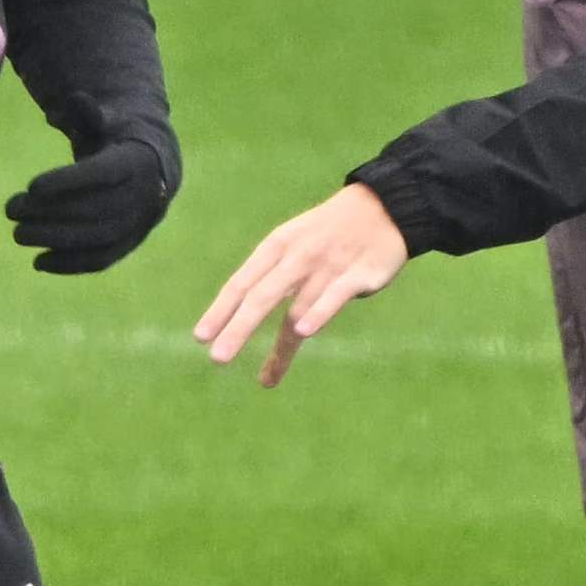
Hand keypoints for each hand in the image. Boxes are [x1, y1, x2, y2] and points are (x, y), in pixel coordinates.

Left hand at [6, 129, 180, 275]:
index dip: (68, 181)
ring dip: (54, 240)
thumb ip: (85, 113)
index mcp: (138, 160)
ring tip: (18, 234)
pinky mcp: (129, 245)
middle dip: (50, 213)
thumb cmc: (116, 136)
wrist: (153, 165)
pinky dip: (69, 264)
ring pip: (97, 239)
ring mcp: (139, 224)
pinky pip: (101, 260)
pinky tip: (38, 262)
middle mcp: (144, 195)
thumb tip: (61, 109)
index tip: (32, 186)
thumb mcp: (105, 118)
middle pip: (95, 209)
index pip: (103, 174)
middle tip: (10, 209)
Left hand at [194, 184, 406, 389]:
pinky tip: (304, 331)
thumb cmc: (329, 234)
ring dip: (281, 348)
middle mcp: (297, 256)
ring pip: (297, 309)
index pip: (242, 282)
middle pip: (262, 296)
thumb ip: (269, 277)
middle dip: (238, 329)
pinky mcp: (359, 274)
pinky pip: (334, 295)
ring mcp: (328, 265)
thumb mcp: (293, 244)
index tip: (201, 338)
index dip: (221, 310)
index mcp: (277, 247)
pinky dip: (319, 312)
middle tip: (217, 359)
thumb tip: (238, 316)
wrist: (384, 206)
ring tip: (265, 379)